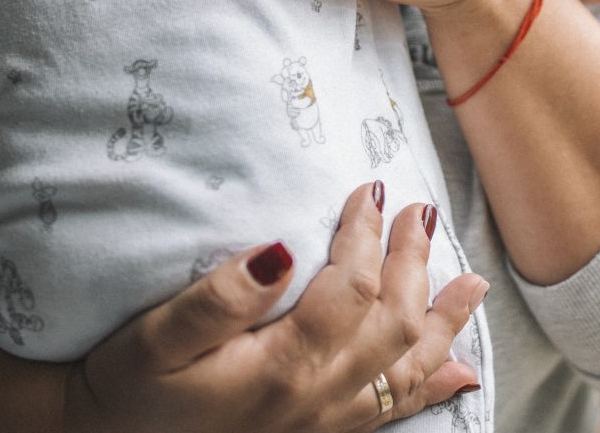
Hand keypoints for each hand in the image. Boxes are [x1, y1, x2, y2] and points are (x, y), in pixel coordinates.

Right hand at [65, 184, 485, 431]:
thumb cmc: (126, 387)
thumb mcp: (154, 339)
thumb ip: (218, 297)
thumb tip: (277, 249)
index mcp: (284, 368)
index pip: (353, 289)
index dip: (367, 235)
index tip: (368, 190)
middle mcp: (318, 399)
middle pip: (394, 323)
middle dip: (414, 262)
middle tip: (418, 211)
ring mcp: (324, 424)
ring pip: (406, 371)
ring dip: (443, 322)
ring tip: (473, 284)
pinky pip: (392, 413)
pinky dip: (431, 387)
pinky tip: (460, 376)